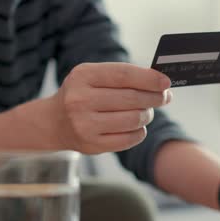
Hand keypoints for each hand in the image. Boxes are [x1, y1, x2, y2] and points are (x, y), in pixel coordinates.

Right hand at [50, 62, 171, 153]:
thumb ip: (122, 76)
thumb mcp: (93, 76)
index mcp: (83, 76)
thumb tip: (160, 83)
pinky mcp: (91, 145)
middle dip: (154, 97)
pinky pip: (129, 139)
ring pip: (133, 119)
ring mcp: (85, 124)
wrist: (53, 122)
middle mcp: (80, 100)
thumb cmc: (82, 94)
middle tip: (164, 97)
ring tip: (146, 112)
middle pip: (131, 98)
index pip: (123, 75)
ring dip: (147, 115)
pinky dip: (139, 132)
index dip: (149, 79)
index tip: (166, 82)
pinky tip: (136, 127)